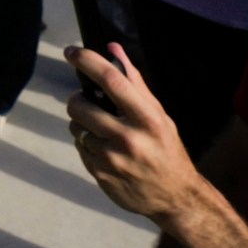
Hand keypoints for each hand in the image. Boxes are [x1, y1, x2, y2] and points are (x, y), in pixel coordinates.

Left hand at [65, 44, 208, 224]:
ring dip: (83, 124)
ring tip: (103, 131)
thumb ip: (135, 83)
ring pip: (76, 128)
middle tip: (86, 101)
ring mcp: (112, 159)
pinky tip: (107, 151)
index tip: (71, 51)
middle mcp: (129, 138)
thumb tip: (113, 48)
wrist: (176, 198)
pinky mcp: (100, 175)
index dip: (88, 61)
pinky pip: (80, 148)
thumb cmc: (167, 150)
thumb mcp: (159, 116)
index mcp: (148, 119)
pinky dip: (88, 144)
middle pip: (80, 105)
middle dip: (77, 99)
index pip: (112, 81)